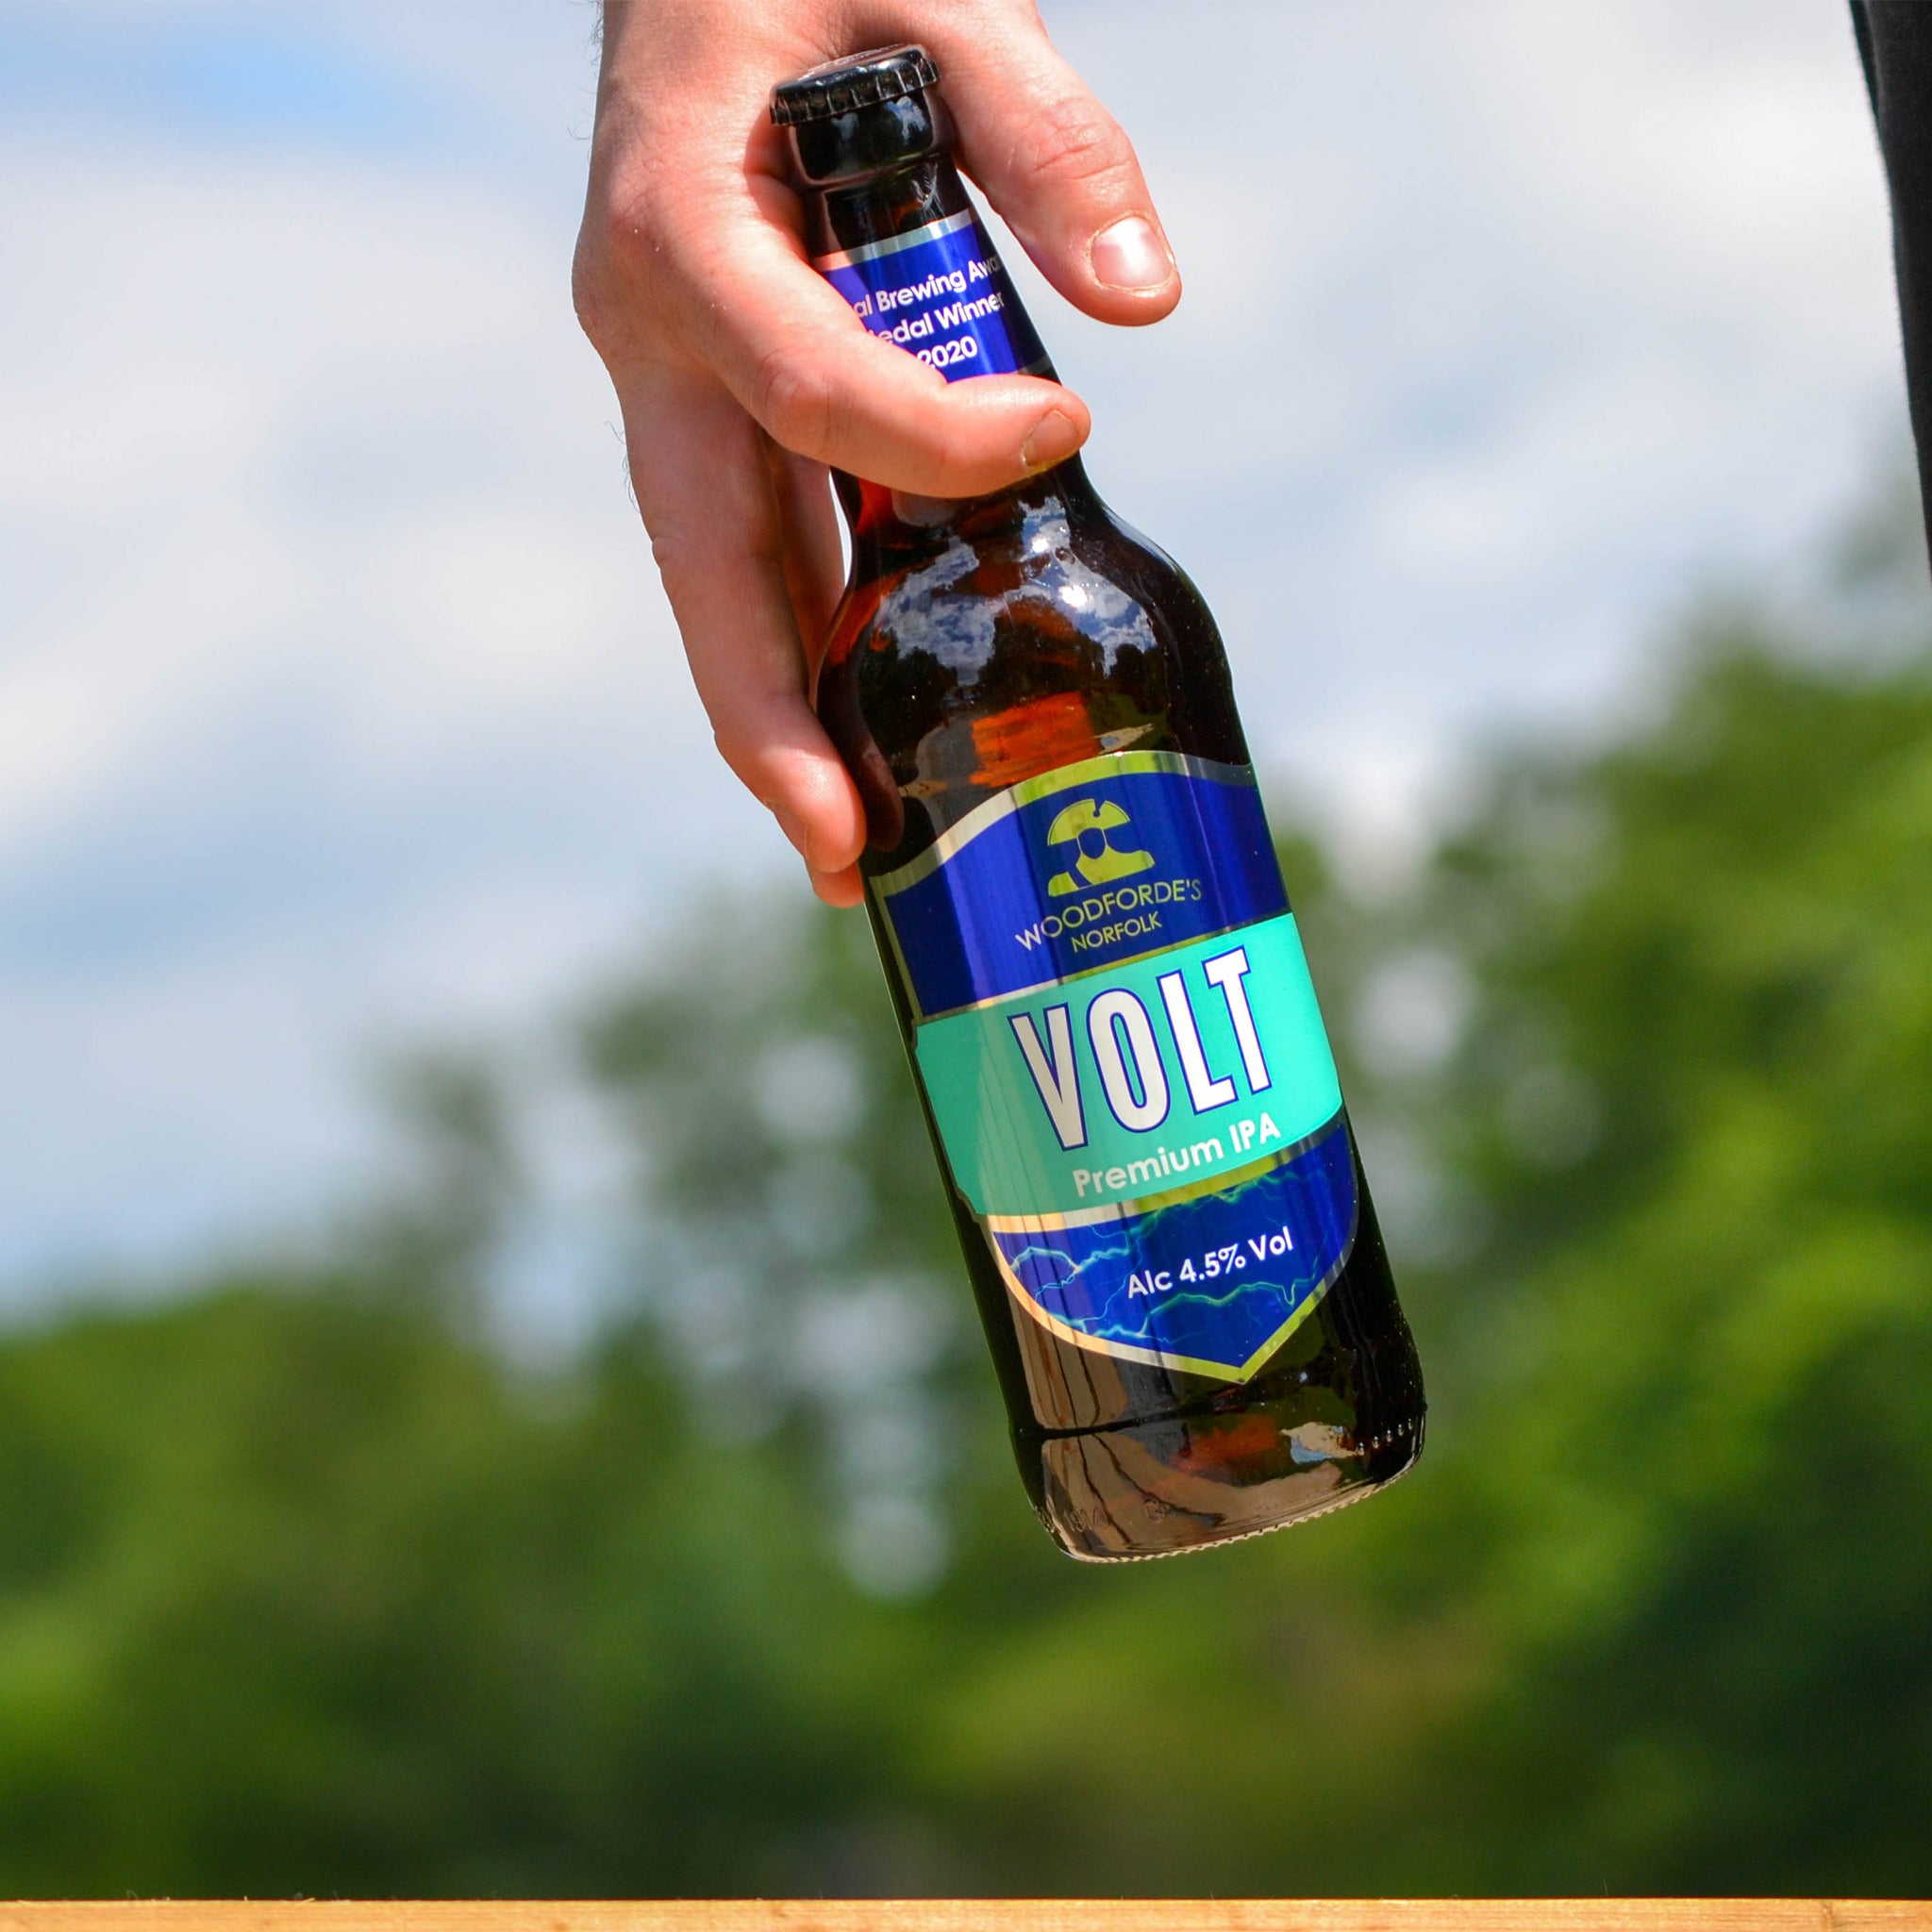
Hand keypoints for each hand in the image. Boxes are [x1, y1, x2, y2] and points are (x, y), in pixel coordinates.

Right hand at [574, 0, 1180, 904]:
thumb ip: (1043, 130)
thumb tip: (1143, 300)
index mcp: (679, 234)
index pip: (807, 383)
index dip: (934, 436)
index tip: (1065, 432)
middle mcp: (652, 337)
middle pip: (705, 565)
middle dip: (773, 717)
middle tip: (849, 851)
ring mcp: (672, 385)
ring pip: (722, 583)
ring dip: (787, 720)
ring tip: (861, 849)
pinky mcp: (713, 407)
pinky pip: (760, 547)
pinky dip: (811, 648)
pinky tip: (875, 732)